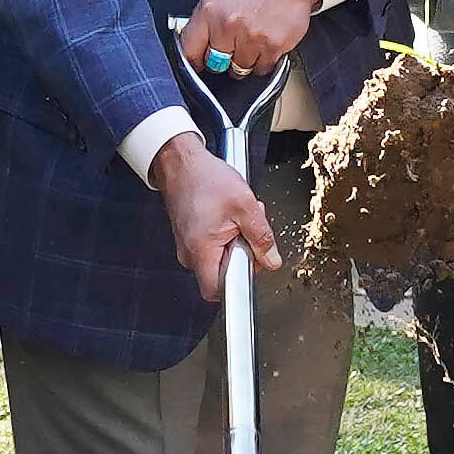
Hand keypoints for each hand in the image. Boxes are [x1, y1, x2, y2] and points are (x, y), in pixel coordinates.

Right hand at [154, 137, 279, 298]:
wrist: (181, 162)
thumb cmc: (205, 179)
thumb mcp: (245, 206)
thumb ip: (262, 238)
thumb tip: (271, 260)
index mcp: (201, 251)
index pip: (218, 292)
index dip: (240, 282)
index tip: (251, 262)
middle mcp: (190, 255)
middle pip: (224, 275)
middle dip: (243, 254)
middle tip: (248, 228)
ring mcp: (188, 248)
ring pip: (221, 259)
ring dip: (237, 242)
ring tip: (238, 217)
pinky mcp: (190, 239)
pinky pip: (214, 248)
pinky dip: (226, 235)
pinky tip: (229, 216)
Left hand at [176, 0, 325, 83]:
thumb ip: (201, 25)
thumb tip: (191, 52)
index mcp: (209, 12)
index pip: (189, 51)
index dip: (194, 60)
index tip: (199, 63)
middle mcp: (228, 24)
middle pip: (215, 65)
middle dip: (223, 58)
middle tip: (233, 41)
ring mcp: (251, 37)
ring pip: (239, 70)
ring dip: (245, 60)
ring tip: (252, 38)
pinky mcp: (272, 46)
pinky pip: (261, 69)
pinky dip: (263, 60)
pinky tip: (265, 41)